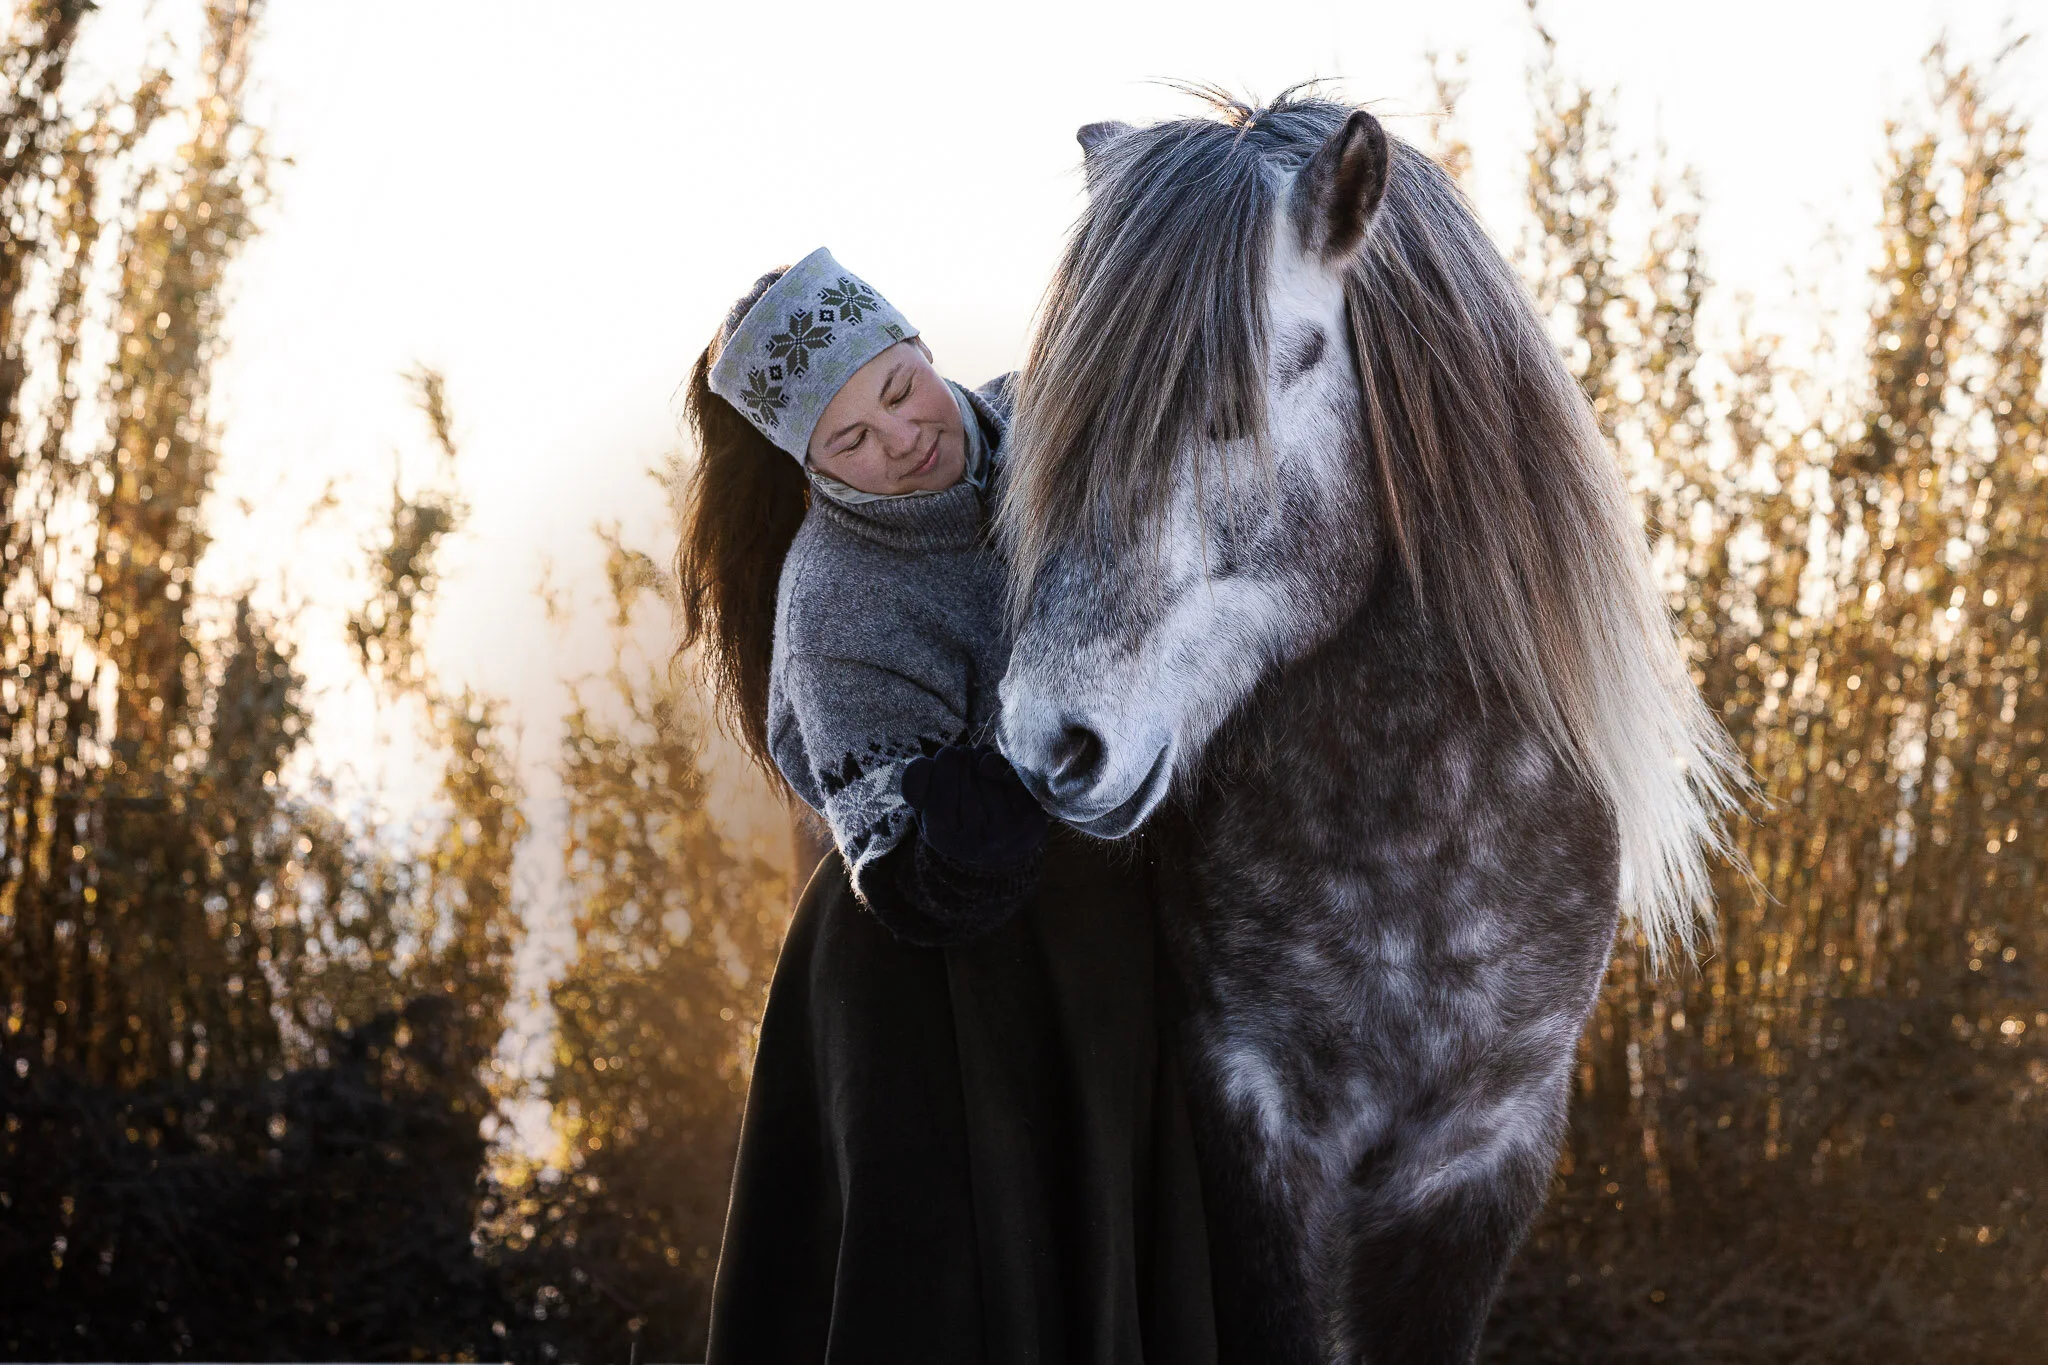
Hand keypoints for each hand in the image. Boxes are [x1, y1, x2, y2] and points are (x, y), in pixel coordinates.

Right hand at [901, 744, 1048, 867]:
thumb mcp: (926, 807)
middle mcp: (973, 841)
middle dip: (964, 756)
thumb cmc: (956, 819)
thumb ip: (916, 785)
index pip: (941, 782)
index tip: (947, 754)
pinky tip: (996, 769)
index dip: (945, 760)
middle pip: (965, 774)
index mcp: (941, 837)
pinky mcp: (1028, 821)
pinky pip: (1011, 777)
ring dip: (982, 755)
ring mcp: (1004, 833)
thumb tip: (926, 763)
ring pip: (988, 773)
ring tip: (979, 759)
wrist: (998, 848)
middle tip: (964, 753)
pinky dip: (1003, 766)